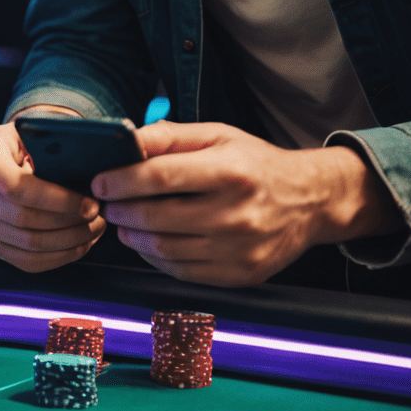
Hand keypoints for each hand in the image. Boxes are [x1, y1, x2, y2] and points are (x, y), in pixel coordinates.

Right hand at [0, 119, 105, 271]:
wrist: (7, 152)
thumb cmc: (30, 141)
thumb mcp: (38, 131)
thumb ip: (57, 147)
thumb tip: (91, 174)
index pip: (16, 185)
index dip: (56, 200)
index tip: (89, 203)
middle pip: (24, 218)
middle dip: (70, 223)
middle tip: (100, 218)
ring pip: (28, 243)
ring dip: (69, 242)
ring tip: (94, 231)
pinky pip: (25, 260)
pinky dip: (57, 258)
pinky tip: (78, 246)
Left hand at [95, 120, 401, 286]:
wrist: (310, 202)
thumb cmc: (255, 163)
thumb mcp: (216, 135)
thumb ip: (169, 136)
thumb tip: (125, 138)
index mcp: (230, 172)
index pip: (161, 177)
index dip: (122, 180)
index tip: (99, 181)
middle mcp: (238, 214)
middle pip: (158, 217)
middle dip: (121, 210)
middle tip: (106, 202)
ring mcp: (240, 249)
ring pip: (166, 249)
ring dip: (133, 235)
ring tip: (122, 220)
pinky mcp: (242, 275)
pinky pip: (183, 272)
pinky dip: (156, 258)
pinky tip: (147, 241)